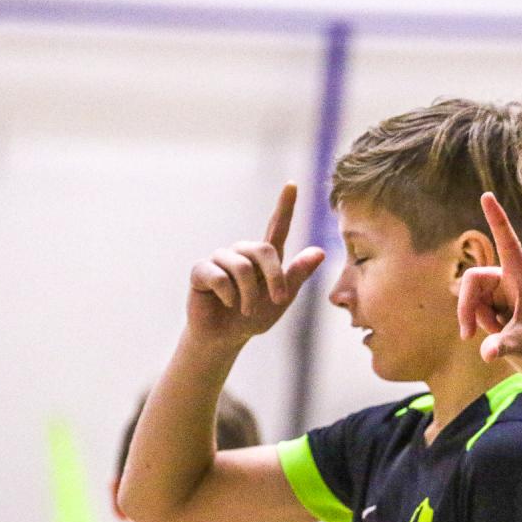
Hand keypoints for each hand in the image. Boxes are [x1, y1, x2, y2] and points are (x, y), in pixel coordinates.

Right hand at [186, 182, 324, 346]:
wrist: (225, 337)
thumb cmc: (254, 316)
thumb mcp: (281, 298)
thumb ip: (297, 275)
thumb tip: (320, 252)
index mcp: (264, 257)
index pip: (277, 226)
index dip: (285, 206)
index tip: (292, 184)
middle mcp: (242, 252)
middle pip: (263, 249)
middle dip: (274, 277)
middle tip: (278, 300)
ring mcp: (220, 259)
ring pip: (241, 267)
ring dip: (250, 295)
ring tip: (246, 310)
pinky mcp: (201, 270)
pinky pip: (219, 277)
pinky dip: (228, 295)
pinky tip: (226, 303)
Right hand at [457, 193, 521, 379]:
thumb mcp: (521, 348)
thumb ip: (503, 347)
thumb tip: (487, 353)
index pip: (509, 244)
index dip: (498, 220)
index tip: (487, 195)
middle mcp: (511, 281)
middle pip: (474, 278)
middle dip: (467, 305)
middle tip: (468, 335)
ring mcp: (501, 292)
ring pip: (470, 295)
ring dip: (474, 317)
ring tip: (493, 334)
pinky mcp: (494, 303)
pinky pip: (472, 306)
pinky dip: (476, 322)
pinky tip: (494, 332)